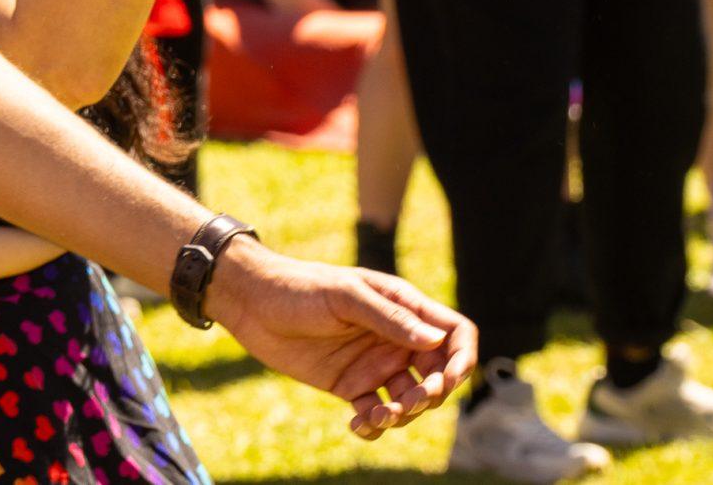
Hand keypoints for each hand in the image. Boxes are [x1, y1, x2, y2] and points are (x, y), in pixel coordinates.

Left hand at [207, 236, 475, 439]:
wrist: (250, 303)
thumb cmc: (297, 287)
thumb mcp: (343, 297)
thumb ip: (389, 318)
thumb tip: (437, 341)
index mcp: (401, 308)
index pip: (453, 334)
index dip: (462, 358)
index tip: (448, 379)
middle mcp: (394, 338)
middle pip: (439, 374)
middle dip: (434, 394)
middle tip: (409, 401)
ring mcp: (374, 363)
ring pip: (411, 400)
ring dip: (405, 414)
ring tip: (377, 415)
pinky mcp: (350, 384)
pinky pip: (377, 413)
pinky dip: (376, 425)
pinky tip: (358, 425)